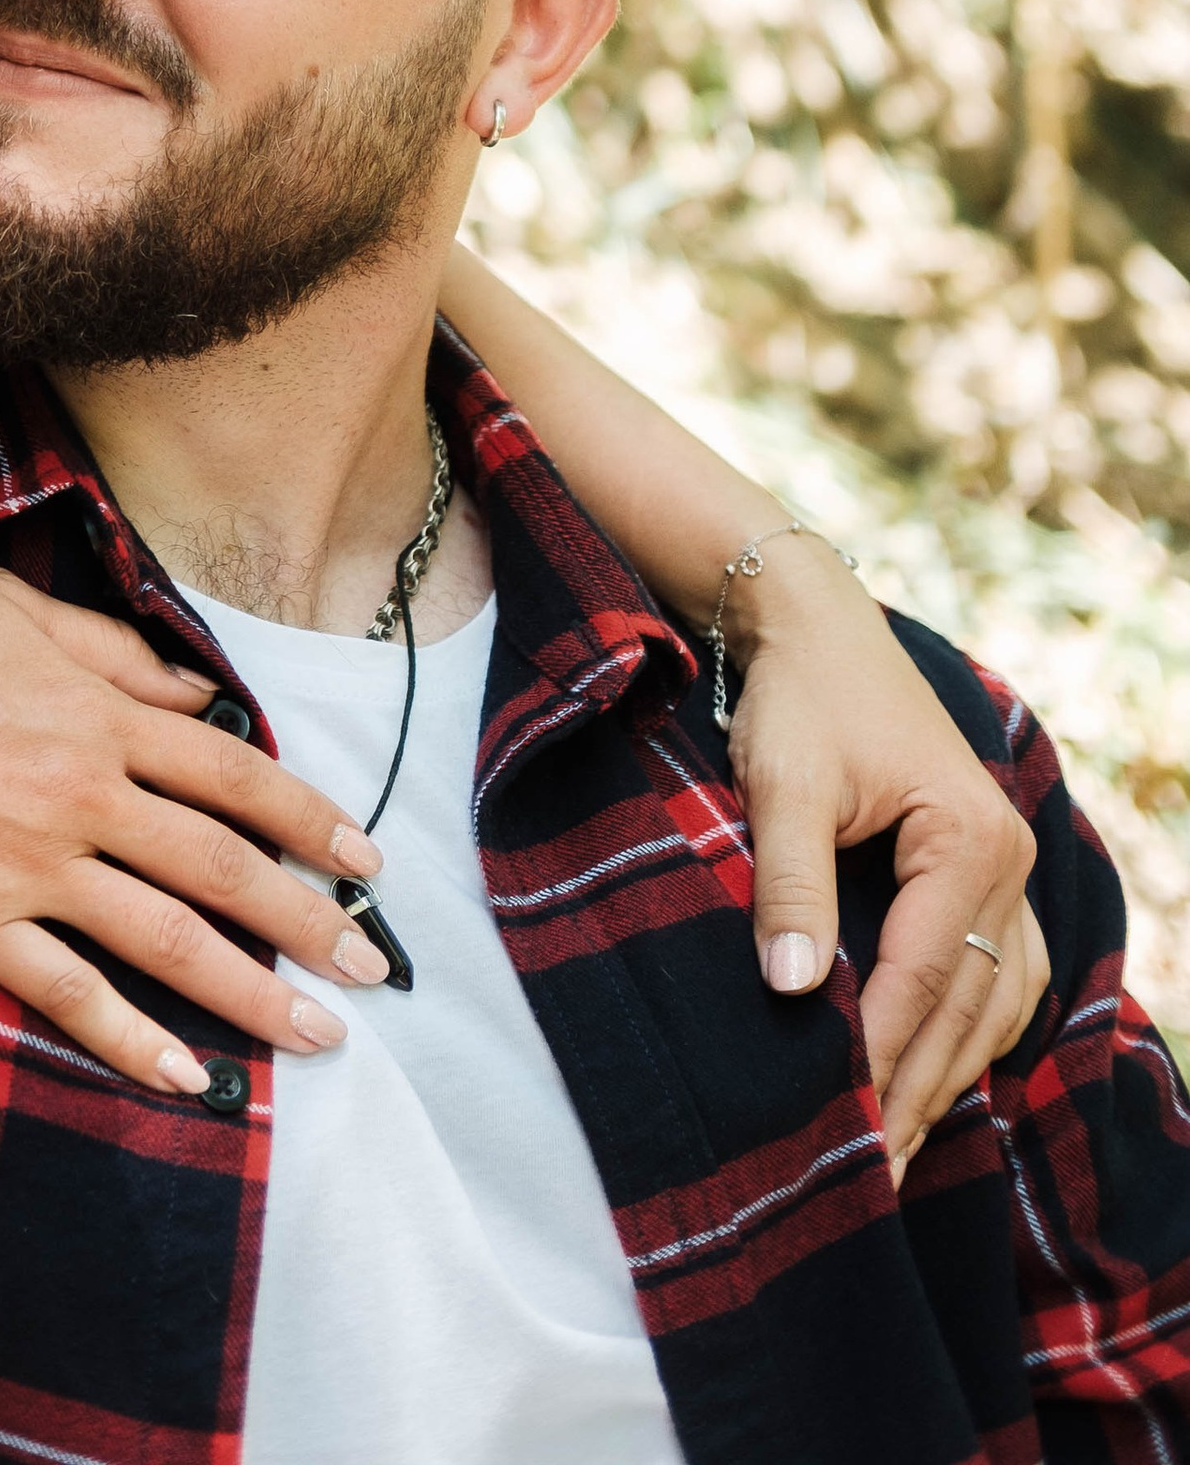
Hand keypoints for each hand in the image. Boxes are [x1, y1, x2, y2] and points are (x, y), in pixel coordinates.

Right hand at [0, 567, 391, 1094]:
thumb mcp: (8, 606)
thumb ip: (109, 648)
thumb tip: (192, 686)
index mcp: (97, 715)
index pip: (232, 773)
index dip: (307, 819)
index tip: (364, 859)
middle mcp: (83, 795)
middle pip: (221, 867)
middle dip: (309, 921)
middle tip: (372, 967)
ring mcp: (31, 867)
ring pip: (168, 941)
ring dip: (253, 994)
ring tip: (319, 1036)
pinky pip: (70, 994)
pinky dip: (133, 1040)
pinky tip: (188, 1080)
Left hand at [726, 536, 1046, 1174]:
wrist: (814, 622)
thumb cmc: (798, 696)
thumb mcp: (783, 780)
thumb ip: (788, 881)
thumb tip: (790, 989)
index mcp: (971, 837)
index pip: (924, 972)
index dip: (879, 1052)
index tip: (842, 1124)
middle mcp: (1009, 860)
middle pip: (969, 1003)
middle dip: (919, 1088)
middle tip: (874, 1170)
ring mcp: (1006, 869)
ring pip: (993, 1000)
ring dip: (946, 1072)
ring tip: (896, 1146)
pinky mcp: (982, 872)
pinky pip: (993, 974)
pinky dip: (964, 1031)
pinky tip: (927, 1074)